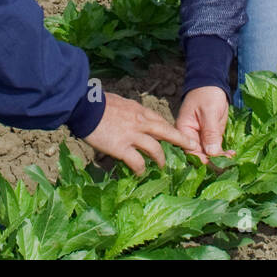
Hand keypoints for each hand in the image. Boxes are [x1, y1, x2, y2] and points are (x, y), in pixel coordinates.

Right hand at [81, 92, 201, 173]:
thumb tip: (129, 115)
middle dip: (181, 140)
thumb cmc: (97, 103)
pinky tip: (141, 173)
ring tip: (163, 167)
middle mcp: (140, 122)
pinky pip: (137, 162)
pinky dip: (141, 169)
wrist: (84, 107)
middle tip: (192, 147)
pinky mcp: (122, 148)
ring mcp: (132, 135)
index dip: (170, 129)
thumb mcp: (120, 102)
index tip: (177, 135)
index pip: (160, 120)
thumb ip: (129, 111)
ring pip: (155, 149)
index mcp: (139, 110)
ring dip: (161, 160)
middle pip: (167, 132)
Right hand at [175, 86, 234, 161]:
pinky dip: (223, 153)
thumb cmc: (207, 94)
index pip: (190, 151)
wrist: (212, 83)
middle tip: (227, 165)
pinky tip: (232, 154)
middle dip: (213, 162)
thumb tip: (212, 153)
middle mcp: (190, 137)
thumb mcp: (209, 112)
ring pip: (209, 154)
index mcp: (183, 130)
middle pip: (199, 156)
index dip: (202, 160)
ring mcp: (201, 137)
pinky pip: (216, 149)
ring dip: (220, 159)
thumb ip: (210, 132)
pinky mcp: (211, 136)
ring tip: (232, 157)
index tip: (216, 165)